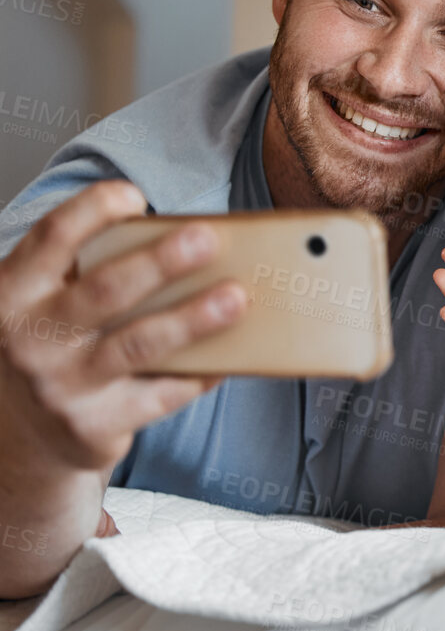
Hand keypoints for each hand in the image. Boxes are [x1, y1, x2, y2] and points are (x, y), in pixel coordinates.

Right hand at [0, 181, 242, 597]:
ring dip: (194, 318)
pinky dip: (200, 374)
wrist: (19, 435)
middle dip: (161, 262)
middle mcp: (31, 338)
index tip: (134, 195)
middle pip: (106, 290)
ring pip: (140, 344)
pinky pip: (160, 395)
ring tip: (236, 298)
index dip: (93, 210)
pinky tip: (230, 357)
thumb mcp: (45, 304)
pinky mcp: (92, 426)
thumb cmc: (50, 348)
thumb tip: (180, 242)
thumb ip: (88, 274)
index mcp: (14, 292)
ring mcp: (60, 386)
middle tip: (207, 240)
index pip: (52, 237)